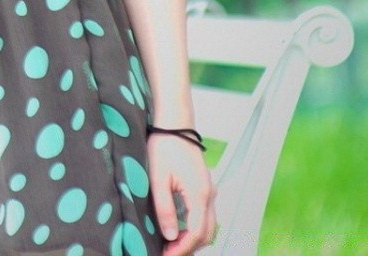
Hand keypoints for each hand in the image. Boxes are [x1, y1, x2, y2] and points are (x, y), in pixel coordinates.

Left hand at [148, 134, 217, 253]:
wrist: (175, 124)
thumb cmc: (164, 146)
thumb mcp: (157, 178)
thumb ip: (164, 208)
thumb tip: (169, 236)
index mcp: (199, 195)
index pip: (195, 234)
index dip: (181, 250)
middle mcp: (209, 195)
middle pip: (206, 234)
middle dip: (188, 248)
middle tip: (167, 253)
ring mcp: (209, 191)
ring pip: (208, 226)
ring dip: (193, 239)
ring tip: (171, 245)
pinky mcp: (204, 187)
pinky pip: (205, 215)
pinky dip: (195, 228)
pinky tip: (178, 230)